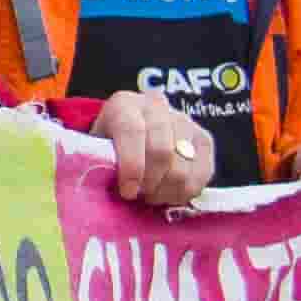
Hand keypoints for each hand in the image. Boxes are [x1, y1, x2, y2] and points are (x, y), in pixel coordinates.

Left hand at [90, 90, 211, 210]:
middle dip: (150, 183)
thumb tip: (107, 188)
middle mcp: (156, 107)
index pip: (132, 130)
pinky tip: (169, 193)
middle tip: (140, 196)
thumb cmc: (110, 151)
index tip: (128, 191)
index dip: (131, 165)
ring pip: (182, 167)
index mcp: (124, 105)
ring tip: (152, 195)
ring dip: (166, 191)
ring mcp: (184, 120)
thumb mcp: (96, 152)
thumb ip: (99, 163)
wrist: (132, 139)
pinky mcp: (204, 140)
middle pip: (162, 151)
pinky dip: (185, 192)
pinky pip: (201, 174)